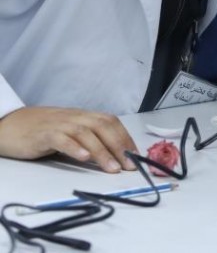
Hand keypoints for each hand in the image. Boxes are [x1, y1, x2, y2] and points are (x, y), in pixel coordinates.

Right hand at [0, 106, 138, 172]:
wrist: (11, 124)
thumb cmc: (44, 130)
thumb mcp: (70, 131)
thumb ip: (89, 138)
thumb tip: (113, 154)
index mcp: (84, 116)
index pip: (111, 123)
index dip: (125, 138)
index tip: (136, 156)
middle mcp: (76, 117)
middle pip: (103, 126)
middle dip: (120, 146)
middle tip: (129, 166)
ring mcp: (60, 124)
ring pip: (86, 134)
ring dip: (102, 151)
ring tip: (113, 168)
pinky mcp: (44, 135)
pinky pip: (62, 139)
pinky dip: (74, 148)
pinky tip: (84, 158)